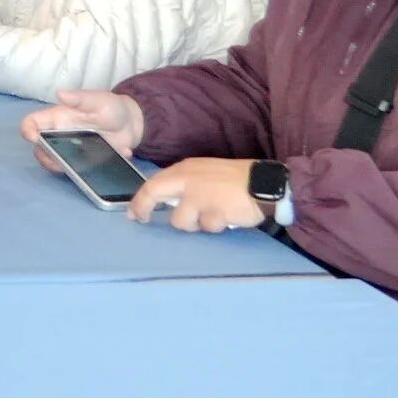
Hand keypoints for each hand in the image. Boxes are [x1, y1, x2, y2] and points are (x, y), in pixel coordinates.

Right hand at [22, 88, 147, 171]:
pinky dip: (91, 171)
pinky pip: (79, 172)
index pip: (32, 123)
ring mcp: (71, 152)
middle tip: (60, 159)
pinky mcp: (85, 164)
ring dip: (64, 168)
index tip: (33, 138)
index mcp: (58, 118)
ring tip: (82, 165)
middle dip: (45, 156)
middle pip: (40, 149)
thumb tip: (60, 93)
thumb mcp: (97, 100)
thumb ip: (80, 98)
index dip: (27, 130)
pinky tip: (114, 157)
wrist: (132, 123)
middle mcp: (60, 136)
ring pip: (56, 164)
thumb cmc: (110, 107)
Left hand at [130, 157, 267, 232]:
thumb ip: (187, 185)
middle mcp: (188, 179)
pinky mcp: (214, 210)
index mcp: (185, 169)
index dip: (140, 198)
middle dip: (143, 207)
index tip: (133, 213)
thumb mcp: (205, 174)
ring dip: (194, 224)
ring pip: (181, 220)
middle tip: (141, 219)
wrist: (264, 183)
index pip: (153, 182)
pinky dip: (215, 226)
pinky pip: (207, 227)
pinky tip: (227, 217)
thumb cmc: (235, 180)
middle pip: (154, 192)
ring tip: (211, 217)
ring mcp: (200, 195)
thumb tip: (169, 202)